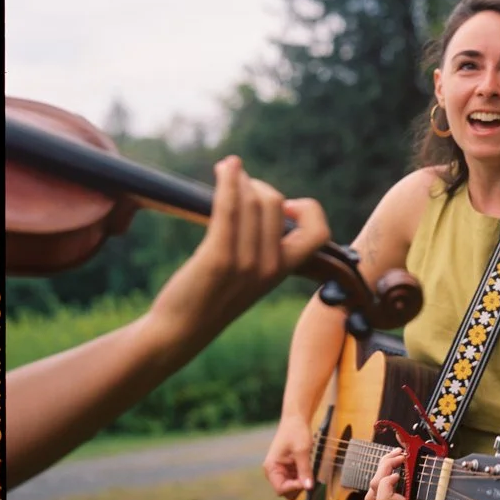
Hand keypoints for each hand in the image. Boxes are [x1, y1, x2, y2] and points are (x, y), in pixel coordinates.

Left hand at [148, 155, 328, 345]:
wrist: (180, 331)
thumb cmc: (211, 296)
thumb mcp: (251, 276)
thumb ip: (265, 247)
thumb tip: (263, 201)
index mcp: (284, 271)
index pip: (319, 232)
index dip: (307, 209)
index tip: (284, 205)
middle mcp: (272, 267)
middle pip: (277, 204)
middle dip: (258, 186)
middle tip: (238, 186)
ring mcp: (246, 264)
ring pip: (254, 202)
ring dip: (239, 179)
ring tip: (225, 171)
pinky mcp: (218, 259)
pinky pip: (229, 209)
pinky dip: (228, 182)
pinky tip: (224, 168)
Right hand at [263, 413, 315, 499]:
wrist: (296, 419)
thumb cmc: (296, 431)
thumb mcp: (302, 451)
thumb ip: (304, 470)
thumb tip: (308, 487)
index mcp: (271, 467)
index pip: (280, 489)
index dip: (294, 488)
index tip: (307, 482)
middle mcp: (273, 471)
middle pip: (285, 491)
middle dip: (298, 487)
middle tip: (310, 478)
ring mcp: (281, 470)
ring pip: (292, 486)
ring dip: (302, 482)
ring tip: (310, 471)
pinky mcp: (289, 468)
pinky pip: (296, 479)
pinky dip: (303, 477)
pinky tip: (310, 470)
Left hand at [363, 449, 443, 499]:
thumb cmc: (445, 488)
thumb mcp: (433, 473)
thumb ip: (415, 459)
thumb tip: (399, 438)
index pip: (382, 498)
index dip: (386, 482)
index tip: (399, 473)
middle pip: (373, 492)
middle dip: (383, 468)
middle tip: (399, 455)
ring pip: (372, 494)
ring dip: (381, 473)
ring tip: (395, 459)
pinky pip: (379, 493)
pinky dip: (385, 478)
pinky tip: (396, 467)